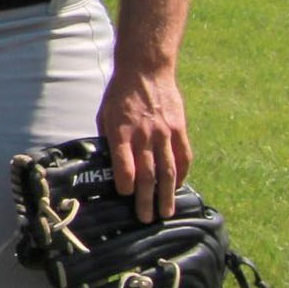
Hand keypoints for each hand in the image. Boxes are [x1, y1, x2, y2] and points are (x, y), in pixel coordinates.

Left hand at [97, 63, 190, 223]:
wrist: (146, 69)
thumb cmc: (120, 93)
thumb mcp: (104, 114)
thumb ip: (108, 139)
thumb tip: (106, 163)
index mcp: (122, 132)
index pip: (124, 165)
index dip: (125, 183)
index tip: (125, 196)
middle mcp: (144, 135)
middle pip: (147, 174)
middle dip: (146, 199)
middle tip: (146, 218)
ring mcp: (164, 133)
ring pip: (168, 169)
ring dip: (167, 193)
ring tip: (166, 211)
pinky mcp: (179, 128)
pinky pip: (183, 155)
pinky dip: (182, 173)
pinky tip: (179, 186)